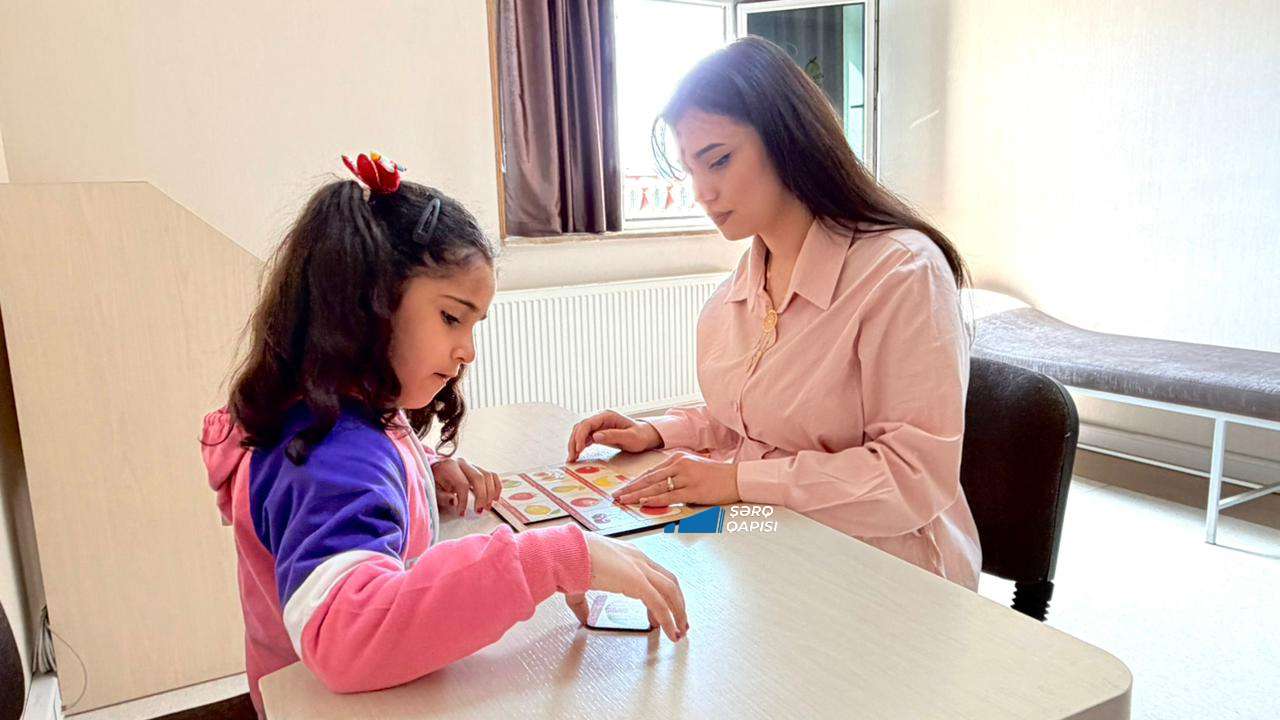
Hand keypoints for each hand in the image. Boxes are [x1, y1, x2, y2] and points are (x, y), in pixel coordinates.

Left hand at [431, 457, 501, 515]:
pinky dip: (496, 486)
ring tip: (487, 507)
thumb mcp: (433, 490)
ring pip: (488, 476)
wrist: (434, 468)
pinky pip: (492, 475)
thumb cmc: (434, 481)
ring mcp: (472, 464)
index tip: (462, 513)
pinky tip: (495, 498)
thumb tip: (454, 502)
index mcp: (449, 466)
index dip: (464, 501)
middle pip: (479, 478)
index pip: (462, 484)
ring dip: (490, 493)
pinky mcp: (478, 468)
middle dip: (481, 497)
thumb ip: (442, 497)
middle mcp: (462, 462)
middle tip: (479, 511)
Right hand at [564, 533, 688, 640]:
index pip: (656, 575)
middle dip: (678, 603)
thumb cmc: (572, 560)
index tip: (665, 611)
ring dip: (678, 612)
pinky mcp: (637, 580)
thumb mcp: (583, 584)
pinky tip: (669, 631)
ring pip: (671, 591)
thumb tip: (585, 617)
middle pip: (670, 582)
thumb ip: (585, 603)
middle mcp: (638, 559)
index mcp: (628, 556)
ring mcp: (640, 568)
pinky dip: (668, 619)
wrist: (567, 552)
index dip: (664, 594)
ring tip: (678, 631)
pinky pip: (659, 603)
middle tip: (680, 622)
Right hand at [566, 410, 662, 461]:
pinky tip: (577, 456)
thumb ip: (613, 436)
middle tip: (572, 457)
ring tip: (572, 459)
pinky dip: (579, 447)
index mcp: (607, 416)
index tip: (579, 449)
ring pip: (580, 433)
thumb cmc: (640, 436)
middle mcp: (600, 419)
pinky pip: (584, 439)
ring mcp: (598, 426)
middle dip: (574, 442)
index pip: (588, 423)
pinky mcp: (598, 433)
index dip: (580, 436)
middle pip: (580, 428)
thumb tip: (595, 436)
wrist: (645, 437)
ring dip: (574, 445)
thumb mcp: (630, 437)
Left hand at [613, 451, 740, 506]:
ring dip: (638, 495)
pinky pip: (670, 495)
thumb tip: (657, 488)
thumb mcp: (692, 468)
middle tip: (616, 496)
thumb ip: (675, 474)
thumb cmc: (715, 476)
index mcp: (677, 458)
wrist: (736, 478)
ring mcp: (686, 477)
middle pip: (649, 478)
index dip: (635, 481)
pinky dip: (656, 499)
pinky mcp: (693, 489)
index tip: (623, 489)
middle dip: (631, 488)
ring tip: (624, 500)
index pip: (651, 471)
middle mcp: (679, 464)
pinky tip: (644, 501)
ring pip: (657, 487)